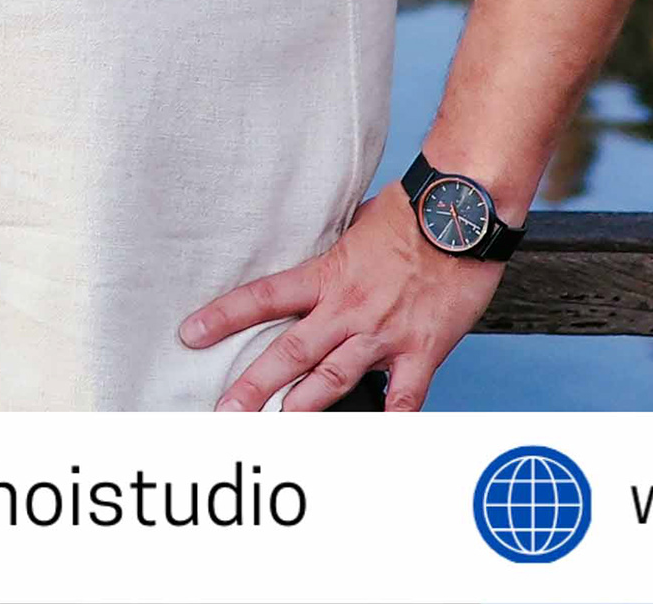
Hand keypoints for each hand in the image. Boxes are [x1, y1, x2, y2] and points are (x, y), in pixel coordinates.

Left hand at [178, 186, 505, 412]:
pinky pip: (404, 399)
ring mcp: (384, 333)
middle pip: (290, 351)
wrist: (461, 214)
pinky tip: (374, 441)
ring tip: (276, 428)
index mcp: (328, 274)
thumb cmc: (412, 211)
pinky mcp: (423, 351)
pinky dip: (389, 424)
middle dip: (253, 385)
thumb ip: (335, 255)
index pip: (264, 297)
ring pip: (334, 378)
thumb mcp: (357, 226)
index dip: (224, 316)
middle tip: (225, 410)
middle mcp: (349, 308)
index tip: (192, 333)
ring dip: (303, 407)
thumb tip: (319, 261)